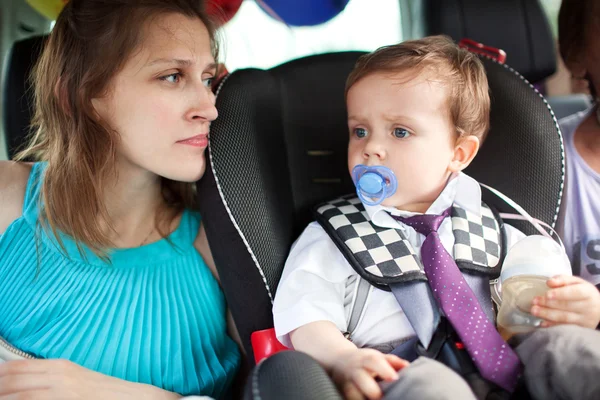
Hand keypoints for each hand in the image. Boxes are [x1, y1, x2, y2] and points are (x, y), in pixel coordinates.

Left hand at [0, 359, 179, 399]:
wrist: (132, 398)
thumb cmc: (105, 392)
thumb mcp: (77, 378)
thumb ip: (52, 377)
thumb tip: (25, 383)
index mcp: (59, 365)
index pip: (15, 367)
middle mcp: (57, 376)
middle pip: (10, 380)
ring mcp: (60, 392)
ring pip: (16, 395)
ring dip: (4, 398)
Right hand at [330, 348, 407, 399]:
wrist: (338, 361)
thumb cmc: (363, 361)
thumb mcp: (376, 357)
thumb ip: (392, 361)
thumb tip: (407, 366)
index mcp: (364, 360)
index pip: (374, 362)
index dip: (385, 370)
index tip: (395, 378)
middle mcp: (354, 372)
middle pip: (362, 380)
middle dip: (374, 391)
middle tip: (384, 397)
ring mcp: (346, 384)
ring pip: (352, 394)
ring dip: (363, 399)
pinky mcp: (341, 394)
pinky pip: (348, 399)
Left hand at [531, 275, 599, 328]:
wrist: (598, 310)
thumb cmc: (583, 293)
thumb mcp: (576, 283)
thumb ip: (563, 280)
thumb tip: (549, 282)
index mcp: (588, 293)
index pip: (575, 293)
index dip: (561, 293)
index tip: (547, 294)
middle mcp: (588, 307)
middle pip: (567, 306)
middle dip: (549, 304)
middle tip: (534, 301)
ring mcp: (584, 320)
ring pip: (565, 317)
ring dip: (547, 314)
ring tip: (534, 310)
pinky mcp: (579, 329)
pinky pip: (563, 327)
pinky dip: (551, 325)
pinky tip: (541, 322)